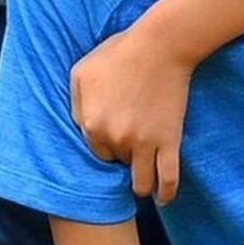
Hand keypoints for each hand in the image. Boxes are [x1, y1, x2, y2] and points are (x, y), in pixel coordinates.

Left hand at [70, 23, 193, 203]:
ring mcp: (144, 143)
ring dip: (140, 184)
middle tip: (132, 144)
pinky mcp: (169, 141)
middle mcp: (115, 138)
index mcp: (91, 123)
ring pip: (140, 182)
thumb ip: (75, 105)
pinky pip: (169, 178)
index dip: (105, 145)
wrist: (161, 44)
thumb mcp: (81, 72)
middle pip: (117, 163)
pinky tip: (163, 199)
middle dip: (123, 157)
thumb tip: (82, 129)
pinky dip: (166, 193)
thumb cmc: (120, 53)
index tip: (115, 138)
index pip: (95, 151)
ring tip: (143, 184)